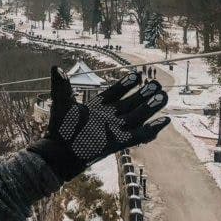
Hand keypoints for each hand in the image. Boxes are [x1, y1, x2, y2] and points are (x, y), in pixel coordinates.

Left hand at [29, 66, 169, 178]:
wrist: (59, 153)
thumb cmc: (59, 130)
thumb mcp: (61, 103)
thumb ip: (61, 85)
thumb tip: (56, 67)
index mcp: (96, 108)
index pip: (114, 93)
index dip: (125, 84)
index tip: (137, 74)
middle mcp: (108, 118)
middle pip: (129, 104)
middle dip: (143, 94)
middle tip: (157, 83)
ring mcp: (114, 130)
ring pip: (137, 116)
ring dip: (150, 107)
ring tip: (163, 95)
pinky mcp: (118, 143)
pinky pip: (138, 135)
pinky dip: (151, 129)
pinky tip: (164, 120)